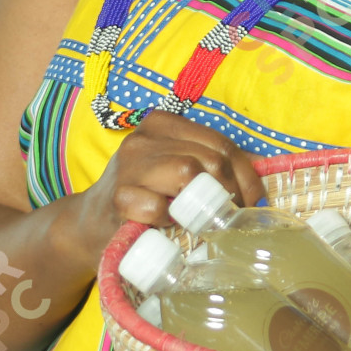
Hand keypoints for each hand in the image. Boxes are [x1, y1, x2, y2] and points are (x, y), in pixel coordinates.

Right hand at [69, 110, 265, 259]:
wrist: (89, 226)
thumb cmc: (143, 197)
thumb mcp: (174, 171)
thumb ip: (209, 164)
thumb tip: (261, 176)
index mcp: (162, 125)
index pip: (220, 143)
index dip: (245, 175)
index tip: (254, 202)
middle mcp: (143, 138)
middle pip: (209, 159)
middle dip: (230, 192)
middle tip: (234, 218)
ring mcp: (128, 166)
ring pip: (187, 172)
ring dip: (204, 205)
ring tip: (206, 223)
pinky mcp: (117, 197)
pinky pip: (157, 205)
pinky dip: (169, 219)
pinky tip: (168, 226)